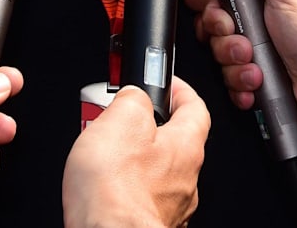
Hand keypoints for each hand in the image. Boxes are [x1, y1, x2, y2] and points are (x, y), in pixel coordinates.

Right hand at [63, 77, 209, 227]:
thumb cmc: (115, 191)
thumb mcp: (122, 118)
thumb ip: (134, 98)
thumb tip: (135, 94)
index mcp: (186, 146)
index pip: (195, 107)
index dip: (179, 90)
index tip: (164, 83)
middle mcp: (185, 178)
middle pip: (171, 140)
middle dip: (143, 126)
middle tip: (119, 119)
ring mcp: (169, 206)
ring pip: (153, 170)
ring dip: (130, 157)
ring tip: (101, 153)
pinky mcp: (147, 222)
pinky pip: (138, 195)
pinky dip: (123, 186)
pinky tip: (102, 185)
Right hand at [192, 0, 296, 130]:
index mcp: (254, 1)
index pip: (213, 0)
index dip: (211, 9)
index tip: (223, 16)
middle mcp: (248, 26)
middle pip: (211, 31)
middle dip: (223, 41)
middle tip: (244, 43)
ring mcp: (248, 53)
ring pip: (218, 58)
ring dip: (235, 67)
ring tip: (257, 68)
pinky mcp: (249, 79)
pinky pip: (227, 83)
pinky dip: (240, 87)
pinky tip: (257, 85)